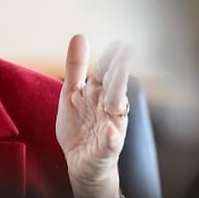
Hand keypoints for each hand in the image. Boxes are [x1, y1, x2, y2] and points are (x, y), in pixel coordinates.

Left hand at [55, 35, 130, 197]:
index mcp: (99, 92)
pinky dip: (111, 136)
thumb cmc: (80, 126)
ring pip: (117, 108)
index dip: (111, 59)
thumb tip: (79, 35)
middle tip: (127, 54)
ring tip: (117, 85)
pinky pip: (111, 141)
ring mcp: (110, 125)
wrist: (80, 161)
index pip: (106, 72)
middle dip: (120, 71)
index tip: (119, 44)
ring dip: (118, 96)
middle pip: (115, 85)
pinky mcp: (108, 147)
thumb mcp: (71, 93)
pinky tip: (109, 130)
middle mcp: (108, 106)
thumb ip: (76, 67)